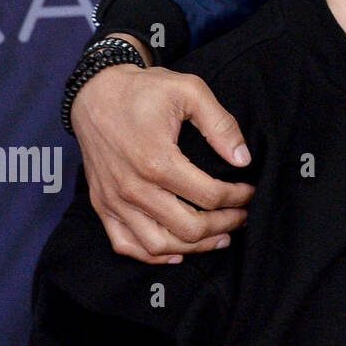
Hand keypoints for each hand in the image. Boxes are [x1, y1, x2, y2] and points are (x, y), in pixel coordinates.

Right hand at [71, 63, 253, 262]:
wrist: (95, 92)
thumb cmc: (144, 90)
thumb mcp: (190, 91)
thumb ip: (220, 125)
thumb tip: (243, 158)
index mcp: (157, 161)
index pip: (209, 196)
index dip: (237, 198)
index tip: (250, 192)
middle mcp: (133, 188)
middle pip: (188, 228)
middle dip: (224, 225)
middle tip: (242, 216)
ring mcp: (115, 201)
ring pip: (159, 244)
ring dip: (194, 247)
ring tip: (220, 237)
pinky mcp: (102, 205)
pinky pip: (125, 245)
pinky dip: (152, 255)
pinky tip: (177, 251)